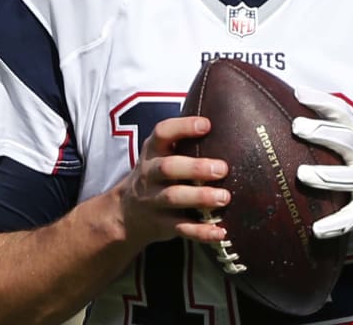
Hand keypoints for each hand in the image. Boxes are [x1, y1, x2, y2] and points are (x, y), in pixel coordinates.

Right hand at [116, 116, 231, 246]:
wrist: (126, 213)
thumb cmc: (158, 174)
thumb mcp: (161, 154)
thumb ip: (184, 140)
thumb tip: (226, 121)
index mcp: (153, 151)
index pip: (162, 133)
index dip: (183, 127)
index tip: (207, 125)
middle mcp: (150, 174)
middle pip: (168, 168)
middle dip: (195, 168)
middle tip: (222, 169)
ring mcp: (154, 200)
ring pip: (174, 197)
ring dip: (200, 197)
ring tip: (224, 197)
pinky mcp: (162, 224)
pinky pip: (182, 228)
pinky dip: (201, 231)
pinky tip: (220, 231)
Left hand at [292, 88, 352, 248]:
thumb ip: (331, 140)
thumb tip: (290, 120)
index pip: (343, 115)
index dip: (322, 102)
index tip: (298, 93)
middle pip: (348, 140)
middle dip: (323, 132)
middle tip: (297, 127)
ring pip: (350, 178)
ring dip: (326, 175)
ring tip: (302, 174)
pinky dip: (336, 224)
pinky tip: (317, 229)